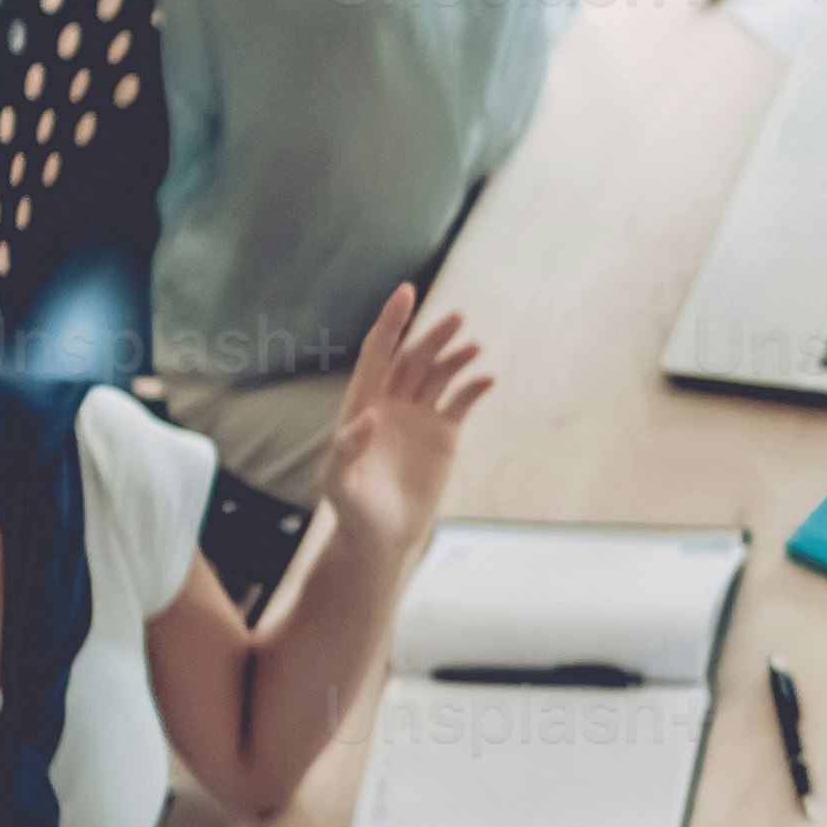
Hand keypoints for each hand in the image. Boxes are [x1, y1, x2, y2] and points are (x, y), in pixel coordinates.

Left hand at [317, 284, 490, 552]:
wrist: (382, 536)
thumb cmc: (353, 510)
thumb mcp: (339, 483)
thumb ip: (346, 449)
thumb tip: (367, 416)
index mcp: (363, 403)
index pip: (378, 352)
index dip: (391, 321)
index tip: (407, 291)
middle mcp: (392, 402)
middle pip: (413, 357)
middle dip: (433, 336)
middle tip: (457, 318)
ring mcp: (419, 415)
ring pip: (439, 373)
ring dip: (456, 356)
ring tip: (474, 346)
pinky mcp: (443, 433)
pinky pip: (461, 401)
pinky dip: (474, 387)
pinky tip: (486, 379)